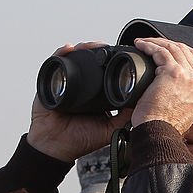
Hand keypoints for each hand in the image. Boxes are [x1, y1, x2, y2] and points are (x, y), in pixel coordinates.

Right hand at [28, 42, 131, 161]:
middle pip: (89, 62)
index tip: (120, 56)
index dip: (110, 62)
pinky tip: (69, 49)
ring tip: (90, 46)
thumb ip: (124, 117)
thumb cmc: (80, 139)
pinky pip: (55, 64)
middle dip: (96, 51)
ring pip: (75, 59)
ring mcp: (65, 82)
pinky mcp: (50, 82)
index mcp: (95, 94)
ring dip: (83, 49)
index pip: (103, 72)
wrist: (55, 146)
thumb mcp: (109, 128)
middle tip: (105, 47)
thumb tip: (142, 103)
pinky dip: (61, 54)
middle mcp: (81, 86)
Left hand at [130, 37, 192, 132]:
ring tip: (143, 43)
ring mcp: (190, 76)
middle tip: (152, 43)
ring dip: (156, 42)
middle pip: (186, 50)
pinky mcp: (175, 72)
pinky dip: (149, 46)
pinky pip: (161, 51)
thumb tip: (172, 81)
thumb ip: (185, 93)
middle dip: (167, 43)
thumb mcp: (184, 108)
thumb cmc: (165, 125)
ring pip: (173, 48)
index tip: (167, 49)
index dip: (182, 50)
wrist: (159, 133)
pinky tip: (141, 46)